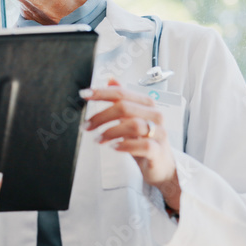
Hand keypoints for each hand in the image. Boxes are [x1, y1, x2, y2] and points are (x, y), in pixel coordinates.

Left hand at [84, 78, 180, 209]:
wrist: (162, 166)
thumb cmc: (144, 140)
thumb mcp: (132, 118)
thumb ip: (123, 99)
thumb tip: (110, 79)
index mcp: (146, 104)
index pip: (121, 93)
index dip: (101, 93)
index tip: (83, 94)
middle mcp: (155, 115)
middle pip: (124, 107)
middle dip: (101, 116)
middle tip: (86, 126)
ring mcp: (159, 133)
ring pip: (133, 125)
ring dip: (110, 131)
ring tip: (97, 139)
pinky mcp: (159, 150)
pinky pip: (143, 145)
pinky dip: (125, 145)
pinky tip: (113, 147)